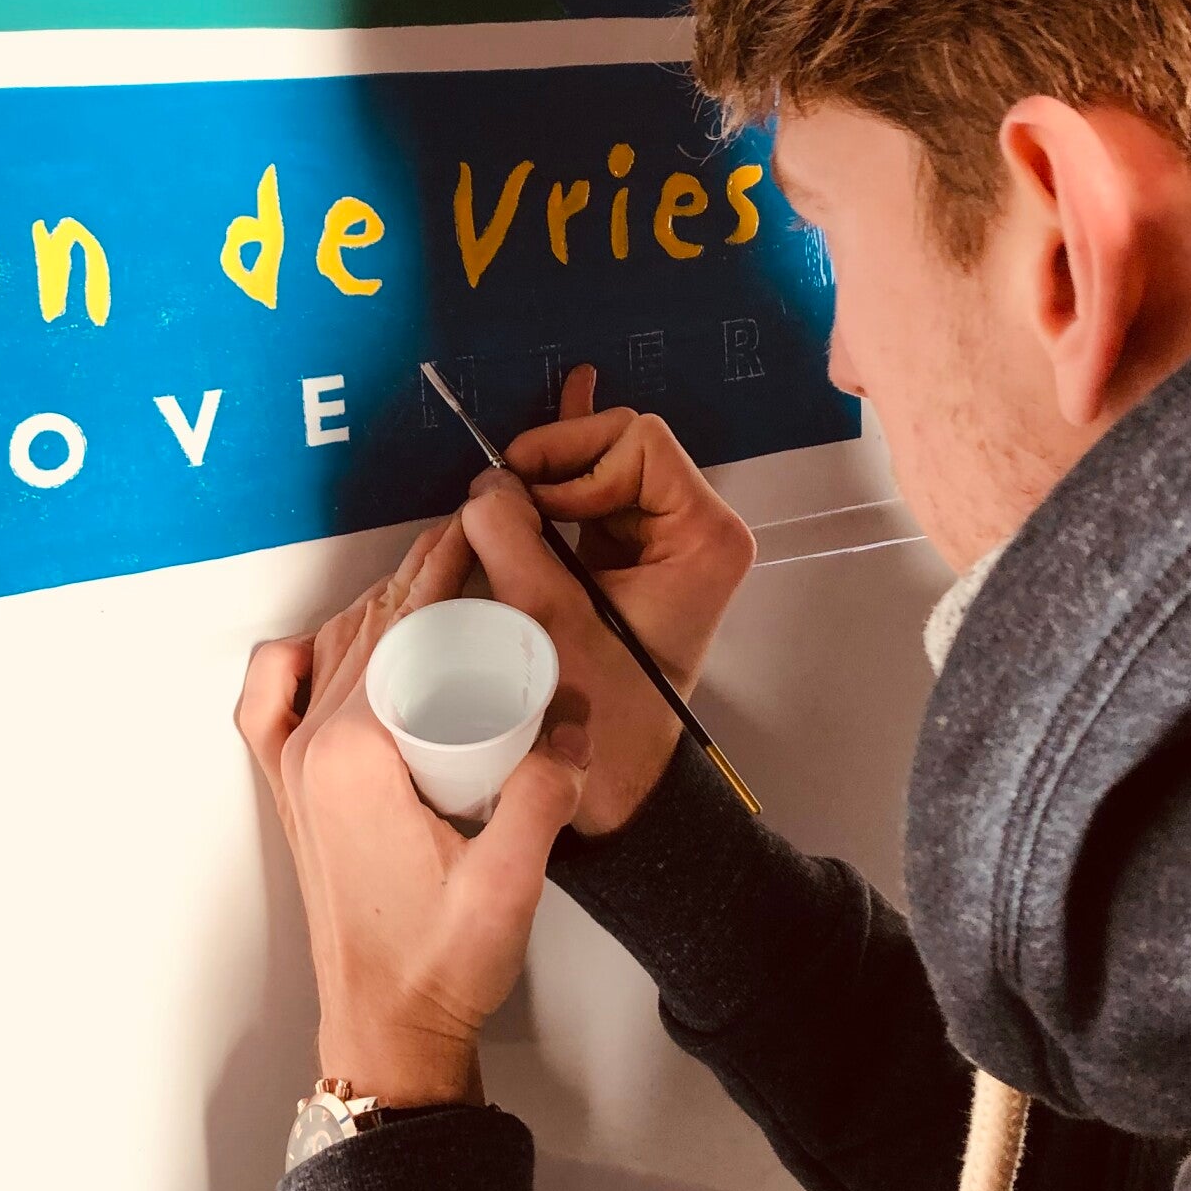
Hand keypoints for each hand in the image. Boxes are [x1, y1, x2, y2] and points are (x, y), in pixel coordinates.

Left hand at [237, 518, 591, 1105]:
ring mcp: (294, 770)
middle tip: (476, 541)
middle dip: (422, 575)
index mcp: (353, 755)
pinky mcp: (294, 794)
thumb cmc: (437, 965)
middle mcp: (310, 750)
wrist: (387, 1030)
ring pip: (331, 651)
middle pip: (367, 628)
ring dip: (380, 607)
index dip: (444, 568)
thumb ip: (546, 790)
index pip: (400, 627)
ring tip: (437, 581)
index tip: (481, 531)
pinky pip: (274, 698)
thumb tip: (576, 717)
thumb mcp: (511, 879)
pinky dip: (305, 657)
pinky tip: (340, 650)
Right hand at [466, 367, 755, 835]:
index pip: (640, 441)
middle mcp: (693, 529)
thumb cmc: (599, 714)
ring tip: (499, 502)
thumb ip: (514, 542)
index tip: (533, 507)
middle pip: (617, 445)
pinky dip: (565, 467)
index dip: (576, 459)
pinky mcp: (625, 555)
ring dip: (543, 480)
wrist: (616, 782)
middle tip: (503, 505)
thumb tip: (486, 487)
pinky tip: (557, 408)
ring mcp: (660, 540)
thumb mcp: (550, 622)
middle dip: (554, 466)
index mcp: (704, 538)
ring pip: (596, 466)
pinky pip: (592, 492)